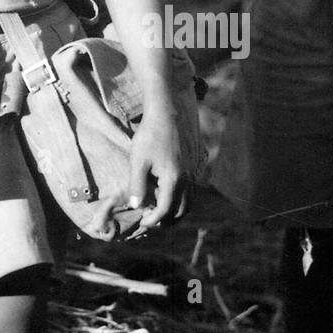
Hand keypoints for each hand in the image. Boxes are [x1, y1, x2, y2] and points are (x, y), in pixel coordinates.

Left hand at [123, 102, 185, 233]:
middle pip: (181, 211)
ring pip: (189, 201)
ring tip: (157, 207)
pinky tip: (166, 189)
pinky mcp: (195, 163)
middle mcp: (188, 178)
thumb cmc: (150, 134)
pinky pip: (191, 189)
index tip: (142, 222)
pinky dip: (180, 197)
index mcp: (174, 179)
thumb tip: (137, 206)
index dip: (152, 220)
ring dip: (174, 209)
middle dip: (166, 219)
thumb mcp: (138, 160)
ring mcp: (194, 171)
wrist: (169, 110)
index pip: (165, 210)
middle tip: (150, 218)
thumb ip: (137, 186)